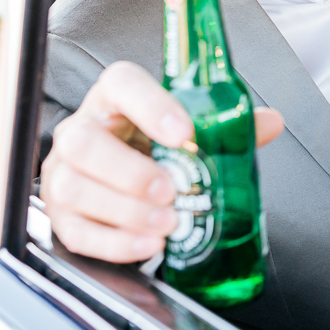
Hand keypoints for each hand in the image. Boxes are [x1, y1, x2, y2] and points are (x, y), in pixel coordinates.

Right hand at [40, 61, 283, 262]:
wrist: (119, 178)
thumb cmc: (152, 147)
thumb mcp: (186, 132)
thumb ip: (226, 126)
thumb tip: (270, 122)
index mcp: (114, 99)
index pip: (120, 83)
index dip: (150, 104)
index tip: (184, 132)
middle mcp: (80, 130)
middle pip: (84, 142)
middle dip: (130, 171)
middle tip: (171, 190)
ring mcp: (62, 174)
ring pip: (73, 189)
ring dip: (125, 211)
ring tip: (167, 224)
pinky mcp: (59, 216)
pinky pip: (76, 232)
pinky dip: (114, 244)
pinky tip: (148, 246)